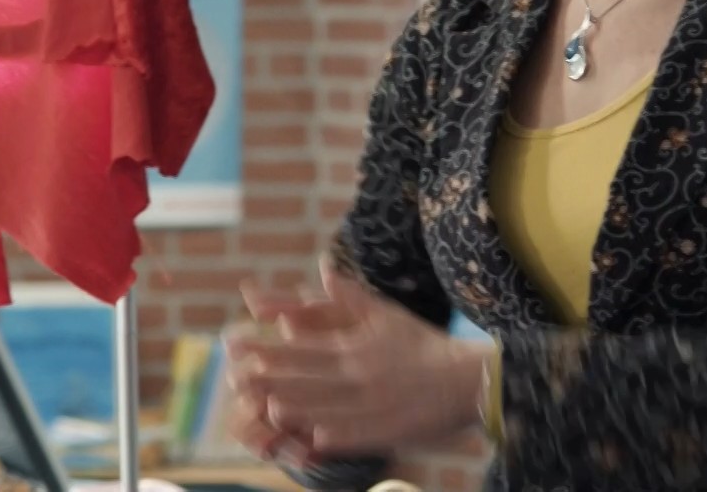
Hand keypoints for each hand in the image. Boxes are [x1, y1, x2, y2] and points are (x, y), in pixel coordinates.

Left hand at [226, 256, 487, 455]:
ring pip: (329, 406)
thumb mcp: (385, 313)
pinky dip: (339, 436)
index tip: (243, 349)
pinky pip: (361, 433)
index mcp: (357, 345)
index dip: (272, 350)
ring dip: (296, 407)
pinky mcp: (392, 428)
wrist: (469, 377)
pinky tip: (315, 438)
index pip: (305, 348)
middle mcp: (362, 371)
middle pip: (309, 377)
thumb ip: (349, 295)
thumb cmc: (425, 344)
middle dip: (272, 379)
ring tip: (265, 408)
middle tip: (237, 380)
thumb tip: (322, 268)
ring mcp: (376, 401)